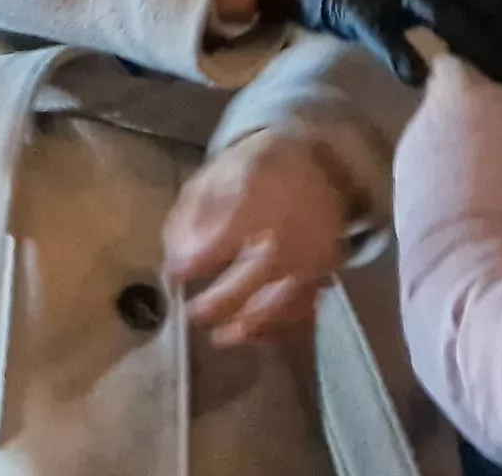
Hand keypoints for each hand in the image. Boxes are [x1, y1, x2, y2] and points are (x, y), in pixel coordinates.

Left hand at [162, 130, 356, 347]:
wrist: (321, 163)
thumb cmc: (256, 169)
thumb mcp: (215, 175)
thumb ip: (191, 216)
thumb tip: (175, 259)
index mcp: (257, 198)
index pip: (223, 236)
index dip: (197, 261)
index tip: (174, 276)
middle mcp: (289, 230)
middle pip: (255, 276)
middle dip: (221, 301)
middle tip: (192, 314)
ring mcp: (312, 253)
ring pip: (282, 298)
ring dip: (251, 323)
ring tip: (222, 337)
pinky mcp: (327, 269)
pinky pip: (303, 302)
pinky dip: (280, 321)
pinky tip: (256, 332)